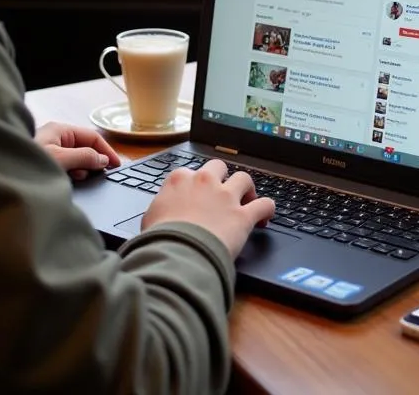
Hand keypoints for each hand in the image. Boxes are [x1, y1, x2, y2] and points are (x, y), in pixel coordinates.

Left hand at [35, 121, 120, 180]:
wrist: (4, 175)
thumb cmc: (28, 163)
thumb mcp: (61, 159)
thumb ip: (84, 157)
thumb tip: (102, 160)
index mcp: (60, 130)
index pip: (91, 136)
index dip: (106, 150)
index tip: (117, 165)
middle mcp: (55, 137)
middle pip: (84, 146)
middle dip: (95, 159)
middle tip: (104, 174)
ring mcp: (50, 150)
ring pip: (76, 157)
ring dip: (83, 167)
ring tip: (84, 177)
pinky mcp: (45, 163)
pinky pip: (66, 166)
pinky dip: (73, 172)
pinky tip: (72, 179)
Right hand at [142, 160, 275, 258]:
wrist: (177, 253)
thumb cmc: (160, 238)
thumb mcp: (150, 218)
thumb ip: (160, 209)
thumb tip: (160, 215)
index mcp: (180, 179)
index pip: (190, 172)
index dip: (195, 184)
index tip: (197, 195)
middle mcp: (204, 182)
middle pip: (219, 166)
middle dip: (223, 177)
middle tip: (223, 192)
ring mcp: (225, 197)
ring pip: (244, 178)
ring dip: (247, 188)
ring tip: (247, 200)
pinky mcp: (243, 216)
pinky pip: (264, 204)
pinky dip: (268, 208)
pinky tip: (266, 216)